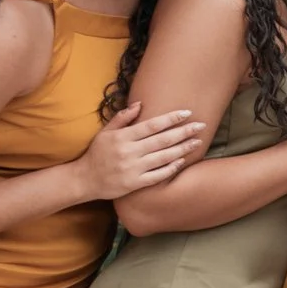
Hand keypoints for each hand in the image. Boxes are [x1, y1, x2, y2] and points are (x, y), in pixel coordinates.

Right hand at [76, 102, 204, 199]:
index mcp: (123, 137)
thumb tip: (140, 103)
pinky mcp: (135, 183)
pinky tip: (182, 161)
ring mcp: (133, 168)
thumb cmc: (97, 153)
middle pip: (162, 140)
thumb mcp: (105, 132)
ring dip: (182, 149)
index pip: (152, 125)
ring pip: (163, 157)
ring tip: (197, 142)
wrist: (85, 179)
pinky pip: (157, 175)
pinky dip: (171, 168)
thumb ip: (122, 118)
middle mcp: (129, 152)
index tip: (187, 112)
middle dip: (184, 132)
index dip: (171, 118)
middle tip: (201, 126)